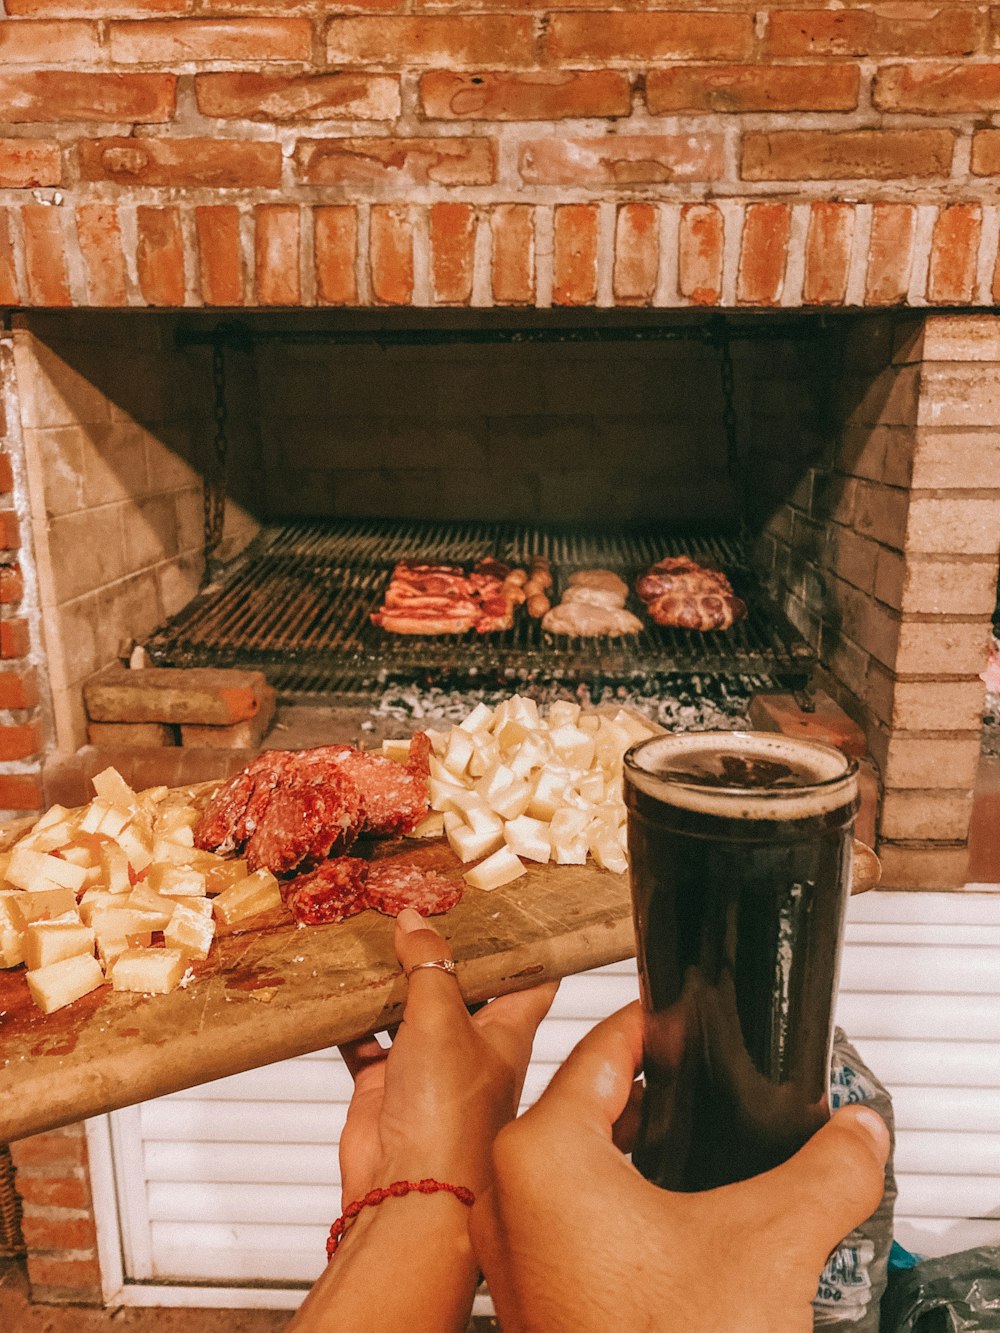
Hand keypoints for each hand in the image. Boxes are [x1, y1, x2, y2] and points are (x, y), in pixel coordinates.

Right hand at [338, 908, 557, 1201]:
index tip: (507, 907)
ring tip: (374, 935)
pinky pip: (367, 1039)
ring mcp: (427, 1066)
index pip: (529, 976)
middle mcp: (471, 1046)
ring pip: (410, 1007)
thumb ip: (427, 964)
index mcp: (508, 1030)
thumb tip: (413, 921)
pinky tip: (341, 990)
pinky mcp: (386, 1085)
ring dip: (392, 979)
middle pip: (460, 985)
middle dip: (440, 951)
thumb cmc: (450, 1119)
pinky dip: (352, 1017)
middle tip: (420, 909)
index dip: (523, 942)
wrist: (406, 1190)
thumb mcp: (443, 1019)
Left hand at [472, 1001, 888, 1332]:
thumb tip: (855, 1136)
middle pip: (582, 1103)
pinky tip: (666, 1218)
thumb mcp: (771, 1242)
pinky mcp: (528, 1298)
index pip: (602, 1049)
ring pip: (567, 1163)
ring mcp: (511, 1252)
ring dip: (626, 1148)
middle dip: (646, 1091)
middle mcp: (508, 1196)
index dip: (653, 1027)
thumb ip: (825, 1172)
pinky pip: (561, 1217)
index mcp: (543, 1155)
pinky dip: (609, 1201)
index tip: (680, 1017)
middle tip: (695, 1080)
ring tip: (686, 1143)